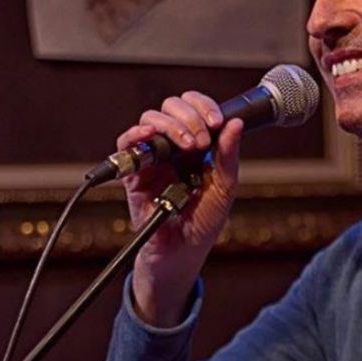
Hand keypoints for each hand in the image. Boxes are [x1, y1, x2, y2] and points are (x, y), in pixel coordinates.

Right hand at [118, 91, 244, 325]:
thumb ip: (228, 156)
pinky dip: (135, 134)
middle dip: (189, 116)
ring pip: (151, 120)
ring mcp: (153, 158)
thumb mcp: (223, 188)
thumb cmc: (202, 224)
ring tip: (186, 145)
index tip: (216, 121)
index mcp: (197, 147)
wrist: (180, 253)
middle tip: (201, 140)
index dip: (204, 106)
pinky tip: (149, 136)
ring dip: (169, 125)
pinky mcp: (134, 173)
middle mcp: (173, 148)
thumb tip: (235, 124)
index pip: (195, 108)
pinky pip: (127, 144)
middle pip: (171, 107)